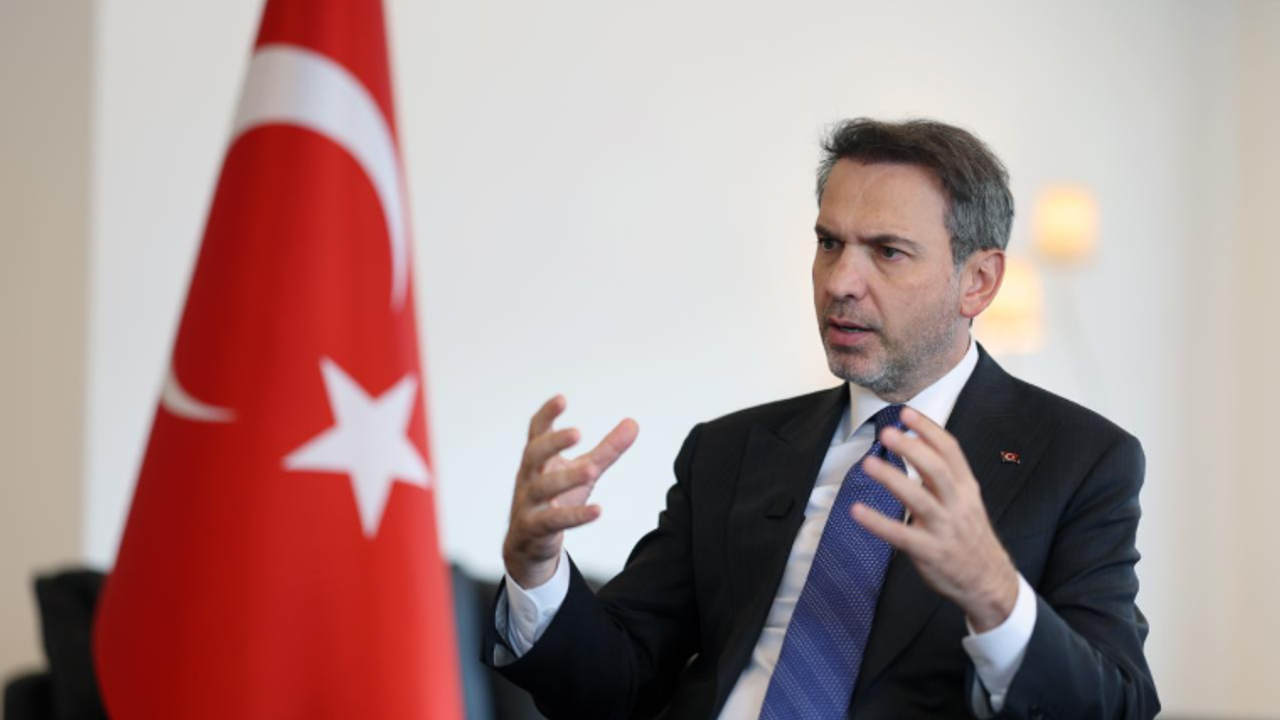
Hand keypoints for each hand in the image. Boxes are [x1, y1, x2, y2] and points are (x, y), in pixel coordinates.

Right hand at [503, 395, 638, 589]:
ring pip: (541, 488)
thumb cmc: (555, 500)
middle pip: (534, 455)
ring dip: (566, 479)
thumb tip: (633, 423)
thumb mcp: (582, 470)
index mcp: (538, 460)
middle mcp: (529, 478)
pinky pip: (553, 521)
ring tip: (590, 471)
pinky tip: (597, 511)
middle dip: (553, 442)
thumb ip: (606, 450)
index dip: (547, 415)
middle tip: (577, 433)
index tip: (562, 399)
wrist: (528, 544)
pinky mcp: (534, 528)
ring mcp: (528, 503)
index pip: (536, 432)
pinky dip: (574, 516)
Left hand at [851, 407, 1018, 631]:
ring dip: (893, 479)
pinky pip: (900, 535)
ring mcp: (943, 529)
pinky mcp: (929, 552)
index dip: (928, 430)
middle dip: (912, 449)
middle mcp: (957, 504)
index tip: (906, 413)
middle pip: (937, 470)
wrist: (989, 581)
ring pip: (919, 499)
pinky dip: (878, 523)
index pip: (951, 451)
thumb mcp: (966, 500)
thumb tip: (914, 441)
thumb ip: (943, 474)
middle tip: (887, 433)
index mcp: (967, 488)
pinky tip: (857, 511)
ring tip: (868, 463)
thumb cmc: (969, 535)